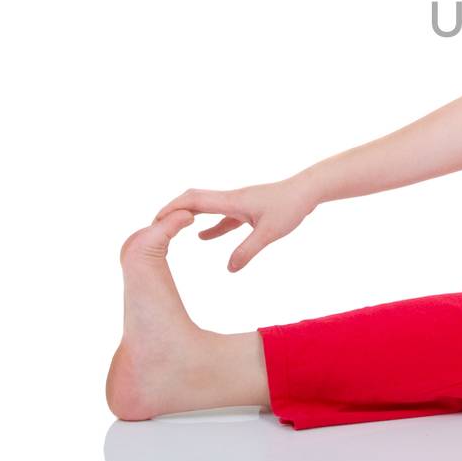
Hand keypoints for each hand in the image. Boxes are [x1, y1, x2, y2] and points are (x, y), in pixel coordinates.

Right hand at [153, 175, 320, 271]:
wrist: (308, 190)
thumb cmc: (291, 207)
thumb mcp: (270, 233)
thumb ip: (248, 251)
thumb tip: (229, 270)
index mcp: (232, 201)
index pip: (194, 200)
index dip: (172, 209)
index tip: (154, 220)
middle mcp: (231, 199)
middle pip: (194, 200)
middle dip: (173, 211)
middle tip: (153, 226)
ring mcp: (238, 203)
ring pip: (206, 208)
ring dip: (188, 218)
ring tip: (170, 232)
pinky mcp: (247, 209)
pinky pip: (222, 217)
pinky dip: (210, 227)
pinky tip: (202, 238)